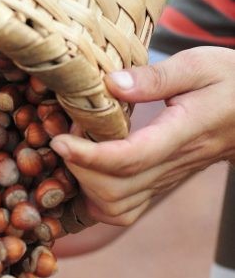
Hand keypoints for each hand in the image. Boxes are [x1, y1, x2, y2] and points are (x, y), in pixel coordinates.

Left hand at [50, 47, 234, 226]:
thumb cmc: (229, 81)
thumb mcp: (197, 64)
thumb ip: (154, 77)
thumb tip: (110, 84)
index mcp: (182, 133)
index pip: (130, 157)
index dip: (88, 155)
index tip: (59, 141)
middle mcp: (172, 166)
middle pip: (115, 191)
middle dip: (79, 169)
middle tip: (65, 136)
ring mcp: (165, 182)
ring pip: (115, 209)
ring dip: (84, 187)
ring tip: (74, 152)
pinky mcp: (158, 187)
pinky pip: (121, 213)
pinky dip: (95, 202)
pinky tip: (85, 173)